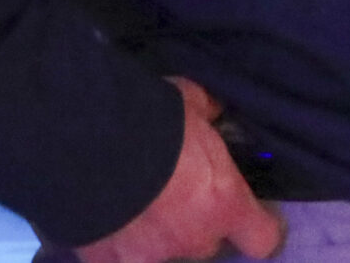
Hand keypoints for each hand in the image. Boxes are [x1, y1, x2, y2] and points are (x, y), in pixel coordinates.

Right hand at [78, 78, 283, 262]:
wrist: (87, 144)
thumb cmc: (155, 121)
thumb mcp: (194, 103)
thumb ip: (210, 115)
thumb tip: (214, 111)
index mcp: (225, 203)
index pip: (262, 240)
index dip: (257, 227)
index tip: (248, 214)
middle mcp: (194, 238)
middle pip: (208, 244)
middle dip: (198, 224)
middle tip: (180, 196)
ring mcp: (149, 256)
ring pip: (164, 254)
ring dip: (158, 236)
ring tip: (139, 209)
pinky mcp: (107, 262)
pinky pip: (120, 259)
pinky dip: (118, 246)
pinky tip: (108, 224)